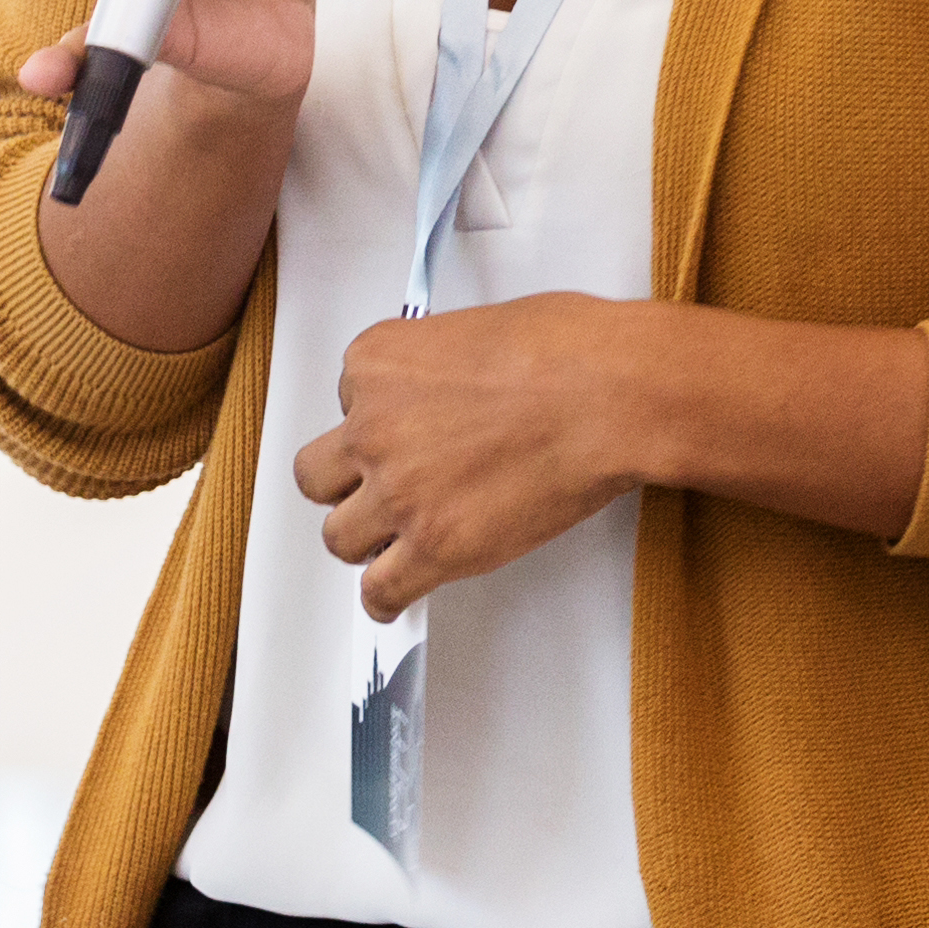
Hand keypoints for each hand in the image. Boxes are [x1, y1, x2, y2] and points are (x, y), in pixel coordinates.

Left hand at [295, 296, 656, 616]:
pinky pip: (380, 589)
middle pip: (318, 475)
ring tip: (392, 541)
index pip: (345, 401)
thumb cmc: (568, 350)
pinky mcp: (435, 546)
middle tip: (375, 490)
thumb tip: (446, 389)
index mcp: (377, 363)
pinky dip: (384, 599)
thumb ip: (438, 366)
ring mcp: (399, 491)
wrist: (610, 395)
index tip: (405, 431)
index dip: (380, 420)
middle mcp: (372, 427)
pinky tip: (392, 597)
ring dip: (366, 539)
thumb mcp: (476, 328)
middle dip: (346, 484)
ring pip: (340, 536)